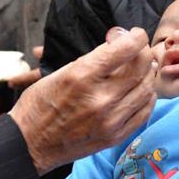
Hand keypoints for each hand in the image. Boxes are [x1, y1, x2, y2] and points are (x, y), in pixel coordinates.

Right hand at [9, 27, 156, 172]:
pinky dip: (147, 97)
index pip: (124, 49)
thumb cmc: (40, 104)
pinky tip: (141, 91)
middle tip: (139, 51)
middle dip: (144, 53)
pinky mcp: (115, 136)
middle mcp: (100, 98)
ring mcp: (110, 120)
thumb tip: (118, 44)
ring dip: (147, 75)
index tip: (136, 35)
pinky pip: (144, 112)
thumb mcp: (60, 72)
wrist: (30, 144)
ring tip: (141, 70)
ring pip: (146, 90)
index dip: (136, 37)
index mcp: (82, 76)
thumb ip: (92, 59)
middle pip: (140, 68)